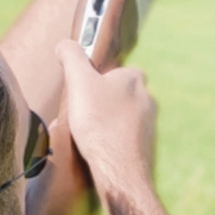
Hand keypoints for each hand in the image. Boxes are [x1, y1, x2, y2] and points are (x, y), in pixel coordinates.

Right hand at [56, 40, 156, 196]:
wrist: (119, 170)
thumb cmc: (100, 125)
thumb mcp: (80, 82)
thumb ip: (72, 57)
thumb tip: (65, 44)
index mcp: (134, 81)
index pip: (119, 70)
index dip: (100, 78)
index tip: (85, 88)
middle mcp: (147, 100)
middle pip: (120, 95)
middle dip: (102, 103)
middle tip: (83, 114)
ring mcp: (149, 126)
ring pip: (123, 118)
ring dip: (107, 124)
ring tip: (88, 135)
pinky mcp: (146, 148)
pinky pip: (126, 140)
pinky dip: (113, 143)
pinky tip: (99, 151)